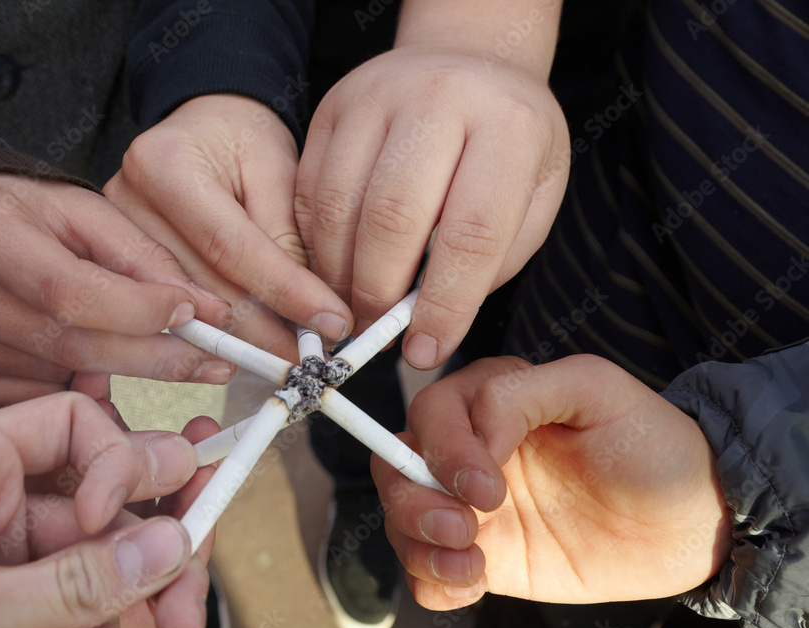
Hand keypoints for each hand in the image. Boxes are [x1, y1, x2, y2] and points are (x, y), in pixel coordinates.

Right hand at [0, 173, 235, 407]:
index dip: (139, 310)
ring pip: (55, 380)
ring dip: (117, 378)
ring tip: (150, 355)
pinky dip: (72, 394)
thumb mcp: (83, 210)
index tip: (196, 316)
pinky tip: (94, 374)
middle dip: (152, 357)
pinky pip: (28, 402)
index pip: (69, 289)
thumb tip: (206, 310)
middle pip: (68, 344)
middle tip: (209, 360)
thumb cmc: (19, 214)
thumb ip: (144, 256)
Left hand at [0, 392, 216, 627]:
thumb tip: (169, 546)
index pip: (78, 425)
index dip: (121, 460)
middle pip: (113, 510)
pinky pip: (81, 623)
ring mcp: (8, 568)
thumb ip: (70, 582)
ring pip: (106, 577)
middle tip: (188, 607)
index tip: (118, 519)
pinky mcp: (12, 620)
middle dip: (154, 560)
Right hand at [104, 94, 352, 356]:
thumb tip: (313, 312)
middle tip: (313, 355)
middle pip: (203, 288)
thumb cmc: (242, 141)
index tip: (330, 322)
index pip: (231, 245)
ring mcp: (112, 237)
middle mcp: (124, 201)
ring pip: (187, 312)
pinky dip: (215, 336)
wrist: (203, 128)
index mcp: (165, 163)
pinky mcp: (115, 264)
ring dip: (244, 341)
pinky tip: (248, 347)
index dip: (284, 291)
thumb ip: (288, 238)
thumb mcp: (278, 171)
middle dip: (266, 330)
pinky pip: (169, 315)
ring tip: (289, 353)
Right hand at [295, 45, 569, 367]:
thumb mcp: (533, 197)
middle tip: (377, 333)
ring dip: (337, 274)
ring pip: (337, 204)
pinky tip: (333, 266)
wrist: (467, 62)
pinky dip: (314, 241)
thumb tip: (423, 322)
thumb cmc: (506, 144)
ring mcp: (377, 94)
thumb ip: (491, 259)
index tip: (425, 350)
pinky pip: (308, 188)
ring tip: (351, 306)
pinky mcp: (332, 104)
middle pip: (391, 218)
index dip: (444, 306)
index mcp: (509, 126)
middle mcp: (440, 98)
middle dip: (377, 293)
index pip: (471, 234)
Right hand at [374, 355, 731, 609]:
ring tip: (473, 565)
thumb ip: (523, 390)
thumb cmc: (651, 445)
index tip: (487, 486)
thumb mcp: (597, 389)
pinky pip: (427, 571)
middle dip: (416, 501)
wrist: (688, 523)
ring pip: (401, 519)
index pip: (432, 414)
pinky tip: (472, 584)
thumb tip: (475, 431)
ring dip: (419, 545)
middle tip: (466, 528)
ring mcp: (471, 507)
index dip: (446, 451)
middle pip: (396, 465)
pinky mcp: (484, 554)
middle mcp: (471, 451)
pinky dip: (432, 583)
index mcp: (491, 401)